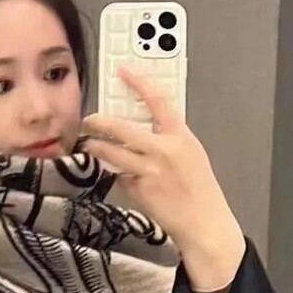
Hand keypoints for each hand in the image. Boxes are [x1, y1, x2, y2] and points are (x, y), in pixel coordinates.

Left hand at [82, 65, 246, 288]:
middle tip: (90, 119)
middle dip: (100, 121)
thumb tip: (146, 126)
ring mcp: (149, 171)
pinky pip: (119, 176)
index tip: (123, 71)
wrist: (203, 222)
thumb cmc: (199, 190)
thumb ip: (170, 138)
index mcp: (181, 136)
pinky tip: (117, 175)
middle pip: (122, 128)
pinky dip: (116, 174)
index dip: (139, 82)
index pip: (158, 100)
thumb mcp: (191, 154)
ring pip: (112, 153)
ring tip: (90, 144)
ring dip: (96, 147)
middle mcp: (164, 150)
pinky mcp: (139, 190)